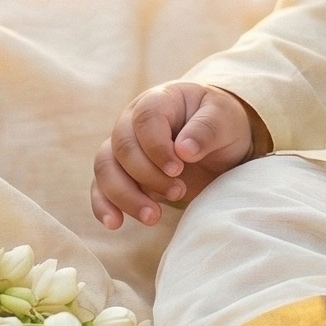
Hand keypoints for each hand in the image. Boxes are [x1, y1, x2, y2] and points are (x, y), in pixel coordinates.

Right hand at [91, 82, 262, 229]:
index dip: (157, 147)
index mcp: (159, 101)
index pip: (145, 119)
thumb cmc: (220, 124)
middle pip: (122, 147)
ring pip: (105, 168)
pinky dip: (103, 206)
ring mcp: (123, 148)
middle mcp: (132, 121)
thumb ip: (207, 129)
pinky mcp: (122, 174)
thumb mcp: (224, 119)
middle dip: (148, 175)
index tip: (179, 169)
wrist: (219, 142)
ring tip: (153, 217)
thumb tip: (183, 150)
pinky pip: (100, 188)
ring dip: (125, 195)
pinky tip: (116, 223)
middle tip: (179, 191)